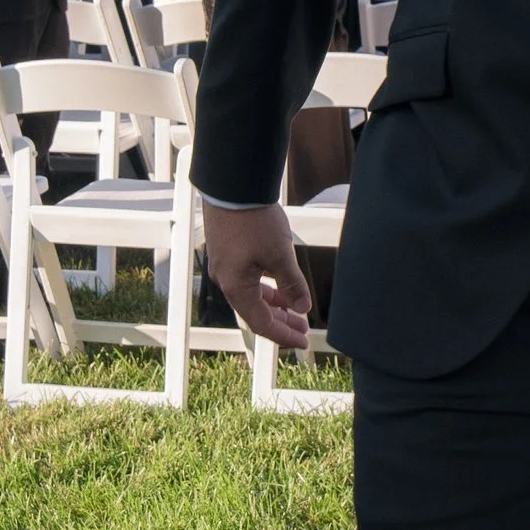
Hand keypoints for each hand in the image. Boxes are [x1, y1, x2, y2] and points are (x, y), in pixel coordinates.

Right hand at [206, 201, 312, 348]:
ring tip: (296, 311)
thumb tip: (302, 308)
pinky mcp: (227, 251)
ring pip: (252, 294)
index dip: (283, 335)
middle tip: (303, 329)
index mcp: (235, 287)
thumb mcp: (280, 255)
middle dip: (280, 322)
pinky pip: (248, 279)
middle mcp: (225, 280)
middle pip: (255, 311)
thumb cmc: (255, 221)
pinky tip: (281, 286)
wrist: (233, 186)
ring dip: (274, 304)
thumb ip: (292, 284)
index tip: (303, 343)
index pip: (261, 323)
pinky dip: (266, 287)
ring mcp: (225, 265)